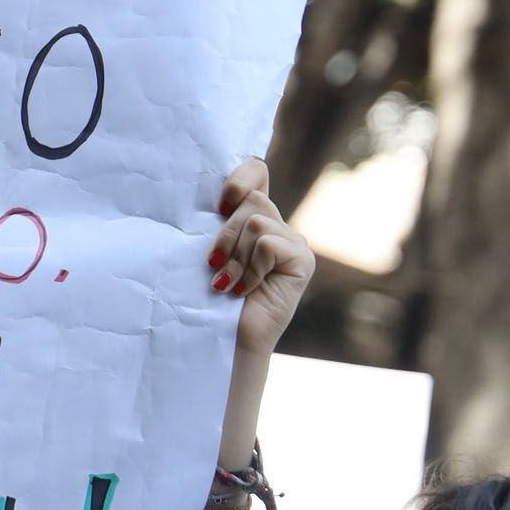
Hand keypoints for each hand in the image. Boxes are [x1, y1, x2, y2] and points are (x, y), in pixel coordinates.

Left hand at [208, 158, 313, 356]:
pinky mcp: (302, 260)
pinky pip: (268, 244)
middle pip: (253, 199)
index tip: (219, 205)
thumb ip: (215, 220)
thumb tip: (211, 195)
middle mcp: (277, 225)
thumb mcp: (208, 250)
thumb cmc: (206, 296)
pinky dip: (249, 269)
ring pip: (257, 221)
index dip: (240, 178)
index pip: (256, 170)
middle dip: (226, 233)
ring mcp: (294, 242)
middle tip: (214, 264)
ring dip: (234, 255)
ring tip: (227, 283)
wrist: (221, 339)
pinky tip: (244, 290)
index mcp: (253, 217)